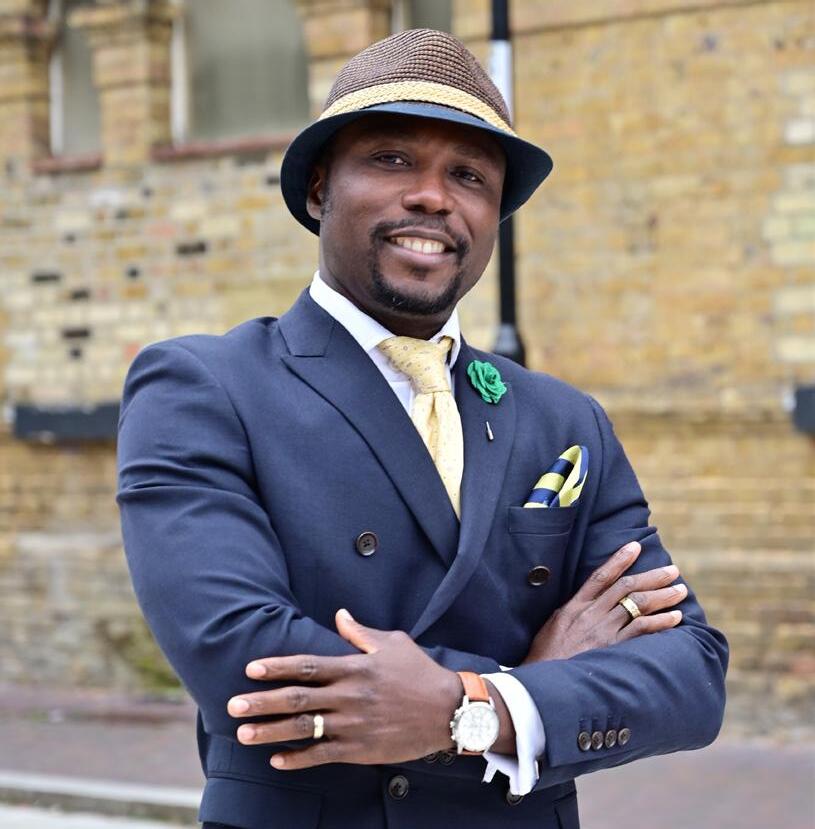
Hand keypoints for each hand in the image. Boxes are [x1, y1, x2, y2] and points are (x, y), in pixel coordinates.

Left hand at [226, 609, 461, 769]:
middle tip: (233, 705)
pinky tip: (276, 760)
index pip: (307, 666)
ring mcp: (353, 725)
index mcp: (354, 667)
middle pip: (297, 699)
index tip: (251, 669)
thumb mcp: (392, 643)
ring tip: (243, 734)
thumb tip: (339, 614)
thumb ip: (360, 632)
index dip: (277, 667)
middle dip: (262, 702)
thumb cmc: (419, 672)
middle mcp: (349, 696)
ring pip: (303, 730)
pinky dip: (298, 759)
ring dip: (270, 732)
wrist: (448, 710)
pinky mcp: (360, 750)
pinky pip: (322, 756)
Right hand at [521, 541, 685, 663]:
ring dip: (662, 596)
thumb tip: (587, 602)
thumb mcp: (553, 626)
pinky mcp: (613, 649)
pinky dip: (660, 622)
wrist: (546, 683)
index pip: (601, 576)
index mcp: (574, 606)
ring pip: (637, 604)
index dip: (619, 560)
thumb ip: (572, 612)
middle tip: (672, 571)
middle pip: (626, 587)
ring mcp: (603, 631)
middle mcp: (591, 614)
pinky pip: (641, 630)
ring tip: (680, 591)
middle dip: (652, 577)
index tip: (635, 547)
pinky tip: (675, 617)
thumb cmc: (545, 657)